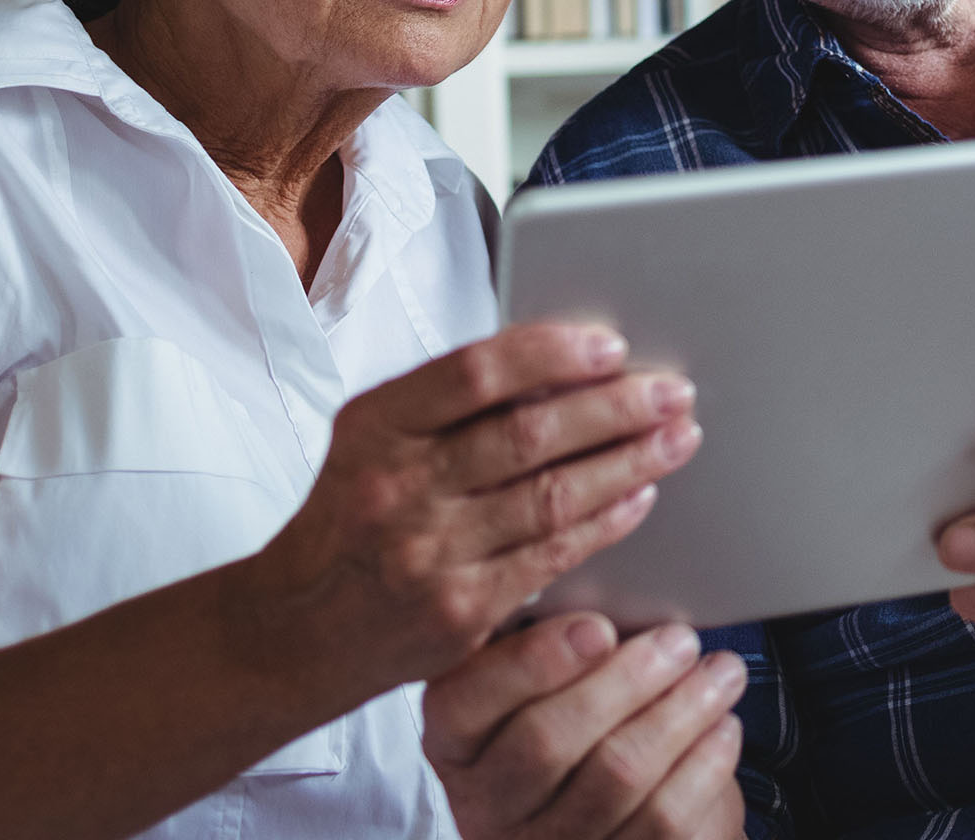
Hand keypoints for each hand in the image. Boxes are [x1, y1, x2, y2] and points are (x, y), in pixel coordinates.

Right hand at [236, 324, 702, 694]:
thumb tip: (557, 361)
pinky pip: (552, 555)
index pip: (475, 374)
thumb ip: (448, 403)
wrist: (297, 629)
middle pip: (528, 434)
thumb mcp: (372, 441)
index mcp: (376, 427)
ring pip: (552, 496)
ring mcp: (429, 554)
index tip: (610, 346)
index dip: (551, 354)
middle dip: (615, 408)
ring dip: (629, 462)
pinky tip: (640, 496)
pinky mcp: (460, 611)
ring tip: (677, 437)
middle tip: (672, 390)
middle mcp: (398, 487)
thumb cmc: (351, 519)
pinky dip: (606, 521)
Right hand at [424, 613, 747, 838]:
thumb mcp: (550, 680)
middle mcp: (487, 802)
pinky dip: (703, 765)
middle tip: (680, 641)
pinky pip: (661, 819)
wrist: (622, 818)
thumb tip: (610, 591)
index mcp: (457, 740)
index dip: (532, 662)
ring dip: (680, 713)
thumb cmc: (585, 724)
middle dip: (626, 681)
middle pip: (545, 740)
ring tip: (721, 673)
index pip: (464, 701)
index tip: (598, 626)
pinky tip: (723, 728)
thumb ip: (558, 639)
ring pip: (615, 775)